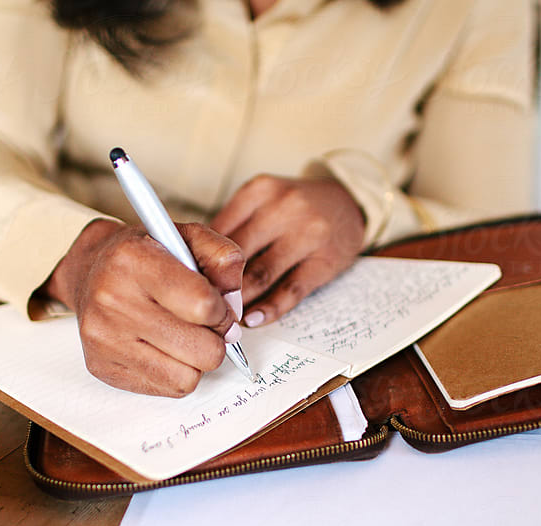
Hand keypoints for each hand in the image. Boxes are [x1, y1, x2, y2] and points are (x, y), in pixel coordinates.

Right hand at [45, 219, 244, 396]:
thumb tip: (234, 307)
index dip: (223, 312)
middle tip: (202, 325)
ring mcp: (104, 339)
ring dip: (195, 360)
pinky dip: (175, 372)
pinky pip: (167, 389)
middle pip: (203, 350)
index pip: (203, 305)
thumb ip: (223, 258)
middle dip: (214, 340)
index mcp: (133, 260)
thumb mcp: (187, 237)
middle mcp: (112, 300)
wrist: (89, 271)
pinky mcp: (102, 367)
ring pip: (188, 378)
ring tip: (182, 336)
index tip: (218, 308)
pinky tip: (162, 348)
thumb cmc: (145, 256)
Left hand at [210, 174, 364, 326]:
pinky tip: (254, 319)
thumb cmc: (297, 208)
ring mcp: (307, 234)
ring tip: (225, 317)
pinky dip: (270, 308)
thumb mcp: (264, 201)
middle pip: (236, 254)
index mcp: (260, 191)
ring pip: (261, 275)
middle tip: (203, 305)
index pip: (218, 231)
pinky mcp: (325, 261)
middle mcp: (284, 208)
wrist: (349, 203)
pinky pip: (291, 290)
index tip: (191, 283)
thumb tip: (198, 265)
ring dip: (239, 301)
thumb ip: (234, 226)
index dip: (201, 262)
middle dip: (216, 285)